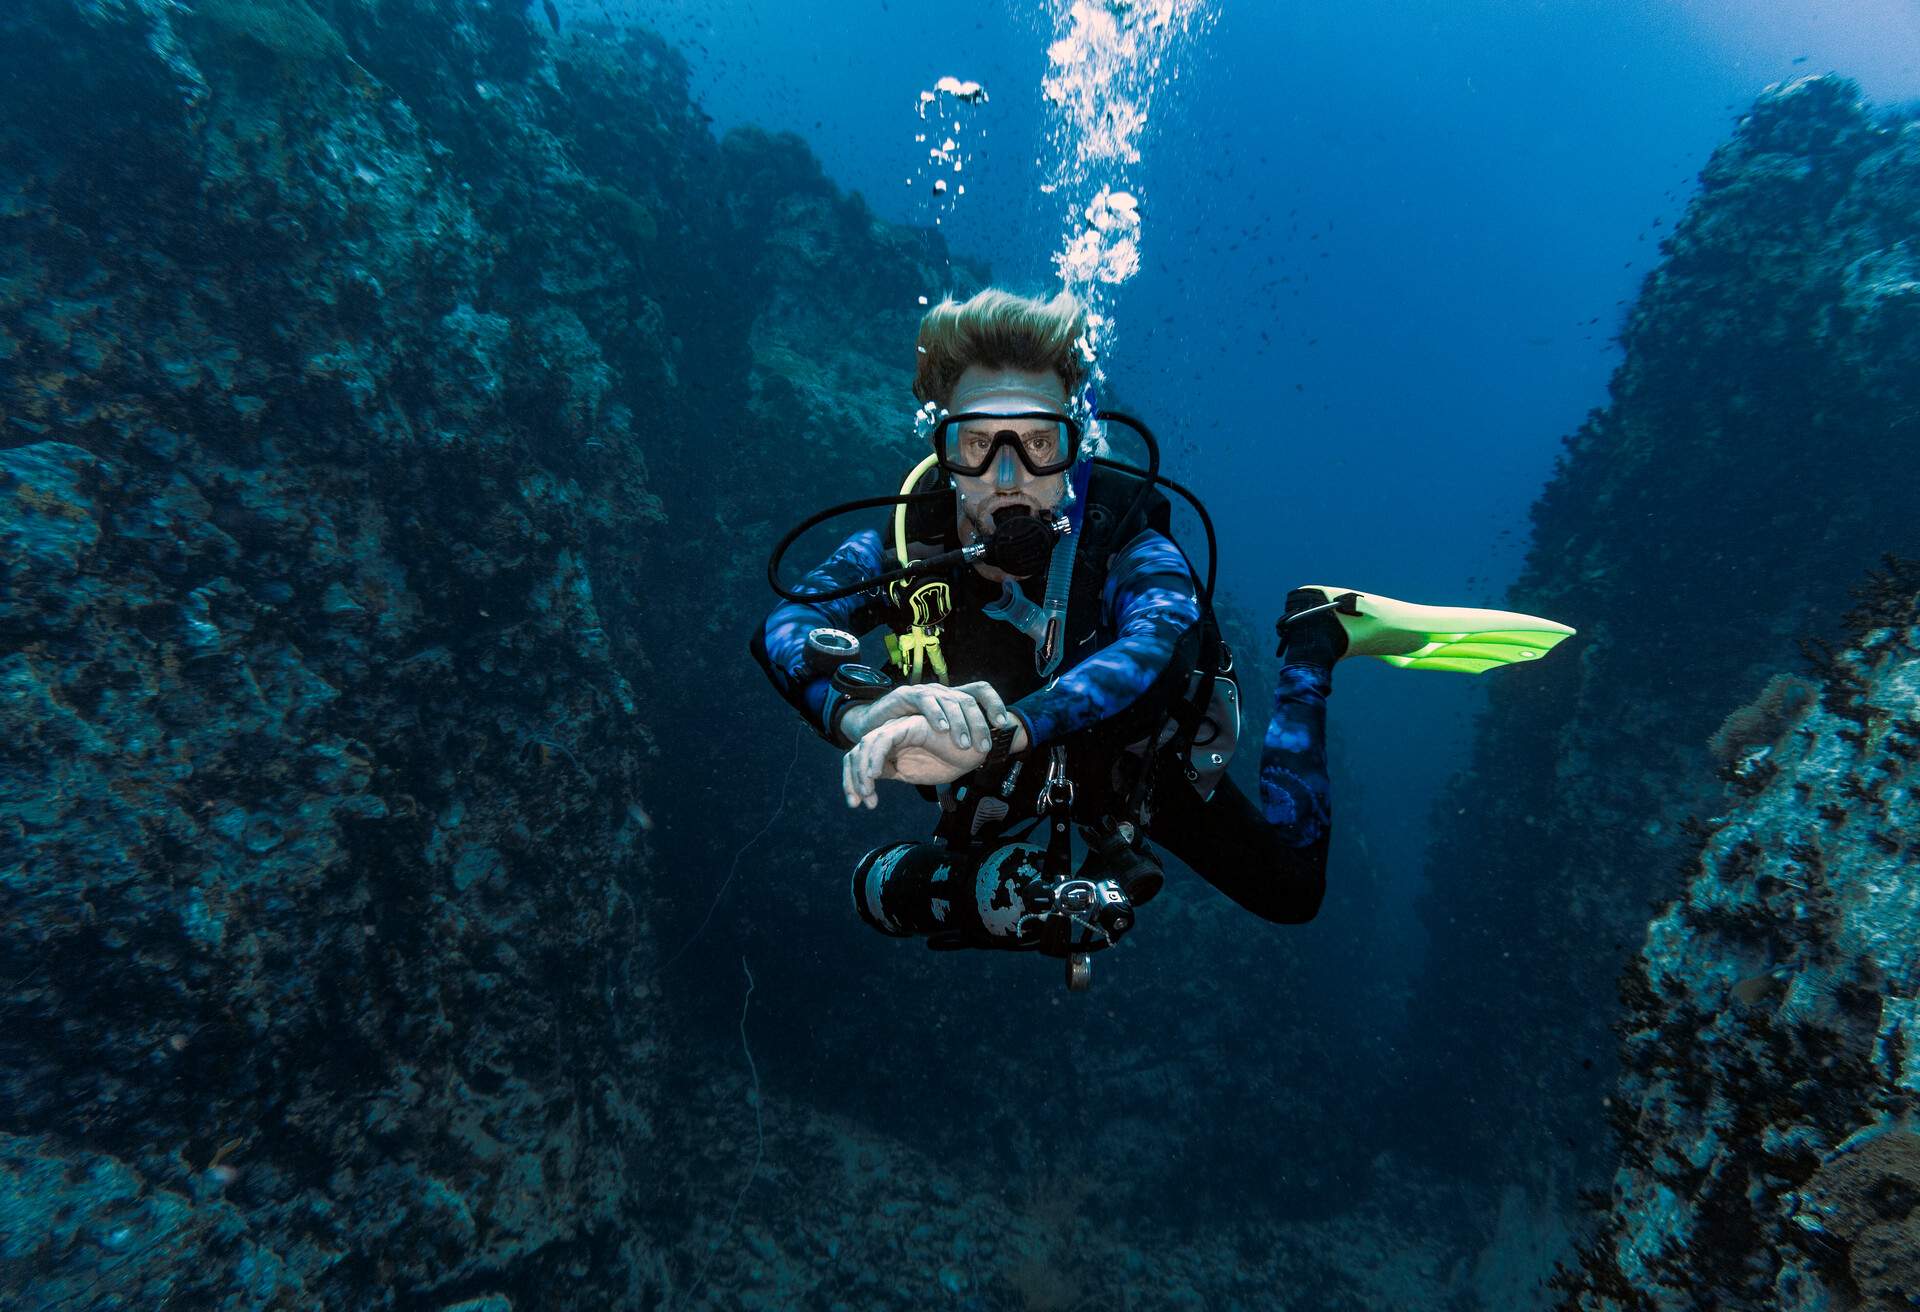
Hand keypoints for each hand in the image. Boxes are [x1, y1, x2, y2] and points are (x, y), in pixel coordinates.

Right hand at [840, 680, 1017, 753]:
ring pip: (949, 701)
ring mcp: (924, 692)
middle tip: (983, 746)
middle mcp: (941, 692)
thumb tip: (990, 752)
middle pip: (968, 699)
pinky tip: (941, 729)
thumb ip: (960, 740)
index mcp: (952, 699)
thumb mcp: (939, 737)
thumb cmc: (908, 735)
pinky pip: (924, 701)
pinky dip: (935, 715)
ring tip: (964, 744)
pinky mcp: (905, 695)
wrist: (872, 728)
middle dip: (979, 723)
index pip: (980, 691)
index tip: (1002, 724)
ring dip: (959, 723)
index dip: (994, 704)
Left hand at [842, 714, 986, 807]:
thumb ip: (891, 772)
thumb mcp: (911, 772)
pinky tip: (875, 774)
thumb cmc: (946, 760)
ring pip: (866, 745)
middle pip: (856, 753)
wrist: (973, 752)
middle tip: (856, 802)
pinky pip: (884, 739)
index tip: (857, 804)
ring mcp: (897, 729)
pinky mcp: (907, 726)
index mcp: (888, 748)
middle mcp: (889, 736)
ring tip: (867, 792)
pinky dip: (876, 756)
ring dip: (862, 771)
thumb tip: (868, 784)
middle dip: (852, 779)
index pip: (859, 761)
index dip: (852, 781)